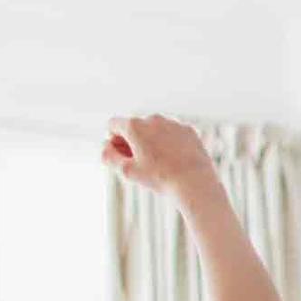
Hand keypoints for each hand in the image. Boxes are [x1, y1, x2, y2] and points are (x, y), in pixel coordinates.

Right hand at [102, 115, 216, 196]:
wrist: (194, 183)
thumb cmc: (159, 178)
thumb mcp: (127, 171)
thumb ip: (109, 156)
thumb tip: (105, 145)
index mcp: (134, 125)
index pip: (113, 125)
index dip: (113, 140)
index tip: (123, 155)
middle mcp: (153, 118)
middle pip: (134, 126)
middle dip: (133, 141)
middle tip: (140, 162)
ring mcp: (173, 122)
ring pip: (155, 129)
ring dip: (152, 141)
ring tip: (158, 163)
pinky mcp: (189, 130)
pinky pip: (173, 134)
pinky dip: (170, 143)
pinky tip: (175, 160)